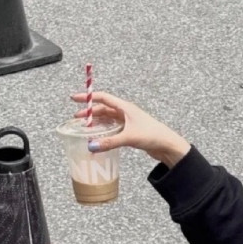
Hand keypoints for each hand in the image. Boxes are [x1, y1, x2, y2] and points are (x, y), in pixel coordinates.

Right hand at [70, 91, 190, 167]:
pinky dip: (105, 131)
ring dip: (97, 122)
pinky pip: (114, 128)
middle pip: (103, 109)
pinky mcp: (131, 132)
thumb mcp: (129, 138)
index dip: (87, 97)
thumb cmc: (153, 135)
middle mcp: (126, 112)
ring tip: (86, 128)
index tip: (74, 99)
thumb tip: (91, 146)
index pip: (102, 97)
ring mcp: (129, 122)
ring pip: (108, 119)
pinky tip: (100, 137)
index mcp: (125, 107)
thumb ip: (109, 142)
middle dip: (90, 112)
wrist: (168, 145)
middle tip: (77, 118)